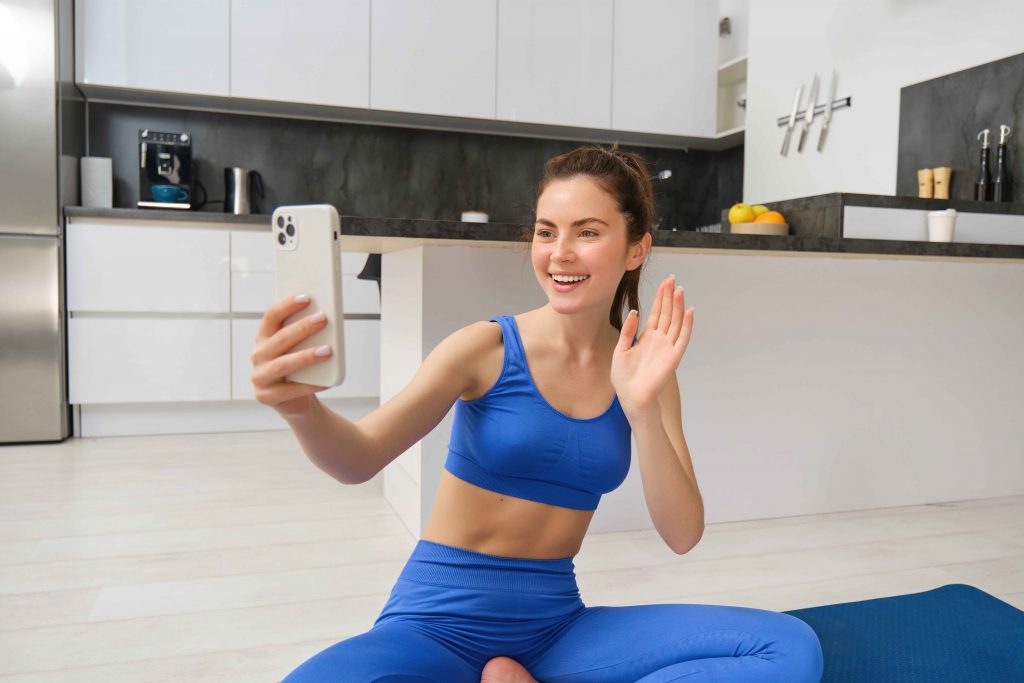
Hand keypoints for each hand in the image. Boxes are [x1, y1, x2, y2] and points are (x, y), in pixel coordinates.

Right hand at [250, 293, 331, 417]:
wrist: (296, 401)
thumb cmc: (300, 369)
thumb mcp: (301, 348)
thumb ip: (306, 334)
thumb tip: (325, 316)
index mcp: (264, 338)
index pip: (271, 317)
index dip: (287, 305)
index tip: (306, 297)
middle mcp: (258, 355)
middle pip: (280, 339)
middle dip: (302, 328)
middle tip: (323, 319)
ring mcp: (259, 377)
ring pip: (283, 364)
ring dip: (306, 356)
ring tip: (328, 351)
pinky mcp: (265, 396)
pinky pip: (290, 390)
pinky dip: (311, 385)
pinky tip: (327, 381)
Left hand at [610, 274, 693, 414]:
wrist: (631, 396)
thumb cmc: (624, 377)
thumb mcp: (620, 349)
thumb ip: (627, 330)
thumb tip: (635, 312)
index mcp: (646, 337)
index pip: (656, 312)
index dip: (660, 297)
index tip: (664, 282)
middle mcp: (659, 340)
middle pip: (666, 313)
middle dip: (669, 296)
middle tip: (672, 279)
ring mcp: (667, 347)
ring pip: (675, 322)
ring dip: (678, 306)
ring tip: (679, 289)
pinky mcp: (673, 357)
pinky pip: (682, 338)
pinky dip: (686, 325)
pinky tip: (688, 311)